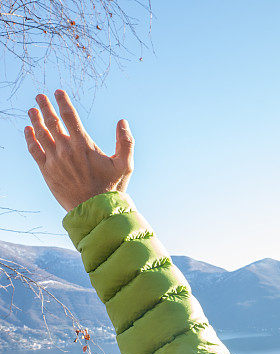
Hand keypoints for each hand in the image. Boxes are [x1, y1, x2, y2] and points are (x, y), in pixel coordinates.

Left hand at [24, 90, 133, 210]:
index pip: (70, 117)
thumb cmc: (112, 187)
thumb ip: (126, 142)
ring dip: (35, 120)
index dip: (63, 102)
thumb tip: (122, 122)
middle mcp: (66, 150)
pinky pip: (34, 150)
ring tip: (32, 110)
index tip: (58, 92)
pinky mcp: (47, 171)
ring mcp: (54, 160)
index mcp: (84, 146)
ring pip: (41, 134)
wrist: (95, 210)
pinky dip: (30, 139)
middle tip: (40, 96)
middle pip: (52, 122)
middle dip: (45, 107)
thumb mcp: (125, 165)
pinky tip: (28, 130)